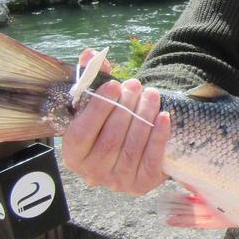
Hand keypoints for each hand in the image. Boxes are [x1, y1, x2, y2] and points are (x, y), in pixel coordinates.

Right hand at [62, 49, 170, 194]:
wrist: (131, 148)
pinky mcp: (143, 183)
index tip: (114, 84)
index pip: (81, 133)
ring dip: (144, 116)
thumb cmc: (108, 122)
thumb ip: (92, 78)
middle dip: (126, 107)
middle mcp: (92, 173)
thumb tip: (92, 54)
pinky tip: (164, 116)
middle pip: (110, 138)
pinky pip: (152, 159)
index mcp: (73, 155)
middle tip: (136, 85)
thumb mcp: (97, 103)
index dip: (98, 109)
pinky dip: (159, 136)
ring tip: (151, 94)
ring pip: (132, 146)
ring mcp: (118, 181)